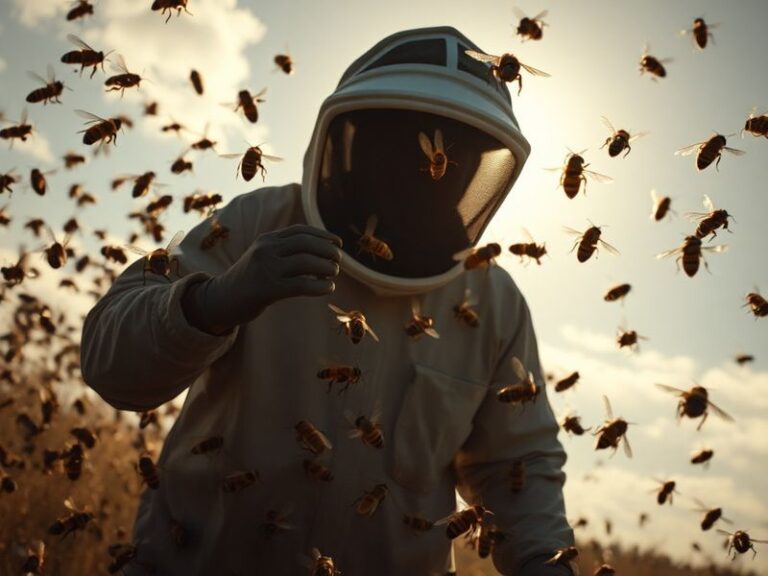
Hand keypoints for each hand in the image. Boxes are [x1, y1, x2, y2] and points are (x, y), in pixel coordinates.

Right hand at [184, 225, 341, 333]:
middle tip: (339, 260)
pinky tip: (328, 288)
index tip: (337, 243)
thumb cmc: (249, 281)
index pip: (300, 231)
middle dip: (327, 250)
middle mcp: (266, 250)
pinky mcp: (267, 289)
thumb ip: (284, 252)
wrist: (221, 299)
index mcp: (267, 240)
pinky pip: (301, 284)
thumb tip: (321, 254)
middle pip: (305, 243)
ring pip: (306, 262)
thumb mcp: (263, 258)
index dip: (322, 235)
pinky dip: (320, 286)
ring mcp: (266, 268)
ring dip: (326, 267)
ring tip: (335, 273)